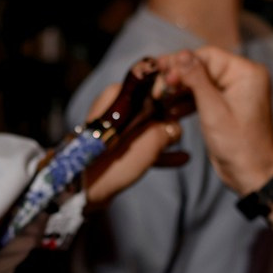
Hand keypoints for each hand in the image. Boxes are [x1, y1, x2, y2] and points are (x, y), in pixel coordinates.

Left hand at [81, 62, 186, 206]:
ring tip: (183, 145)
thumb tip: (176, 129)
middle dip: (171, 117)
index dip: (173, 92)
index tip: (189, 100)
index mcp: (120, 95)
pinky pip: (143, 143)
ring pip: (149, 126)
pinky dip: (159, 150)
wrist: (82, 189)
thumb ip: (168, 130)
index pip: (153, 83)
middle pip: (153, 106)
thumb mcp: (149, 142)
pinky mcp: (116, 145)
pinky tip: (182, 158)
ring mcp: (116, 126)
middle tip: (190, 124)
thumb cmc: (113, 162)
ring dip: (167, 136)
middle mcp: (117, 106)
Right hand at [159, 47, 272, 194]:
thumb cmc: (238, 144)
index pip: (208, 56)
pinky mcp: (228, 103)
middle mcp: (244, 76)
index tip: (160, 72)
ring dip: (181, 89)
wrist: (252, 174)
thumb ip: (196, 80)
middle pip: (203, 66)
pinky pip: (205, 93)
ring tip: (160, 98)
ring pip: (201, 80)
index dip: (181, 62)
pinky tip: (171, 108)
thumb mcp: (213, 110)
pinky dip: (189, 99)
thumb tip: (181, 54)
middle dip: (179, 76)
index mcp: (247, 73)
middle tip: (157, 86)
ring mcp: (236, 90)